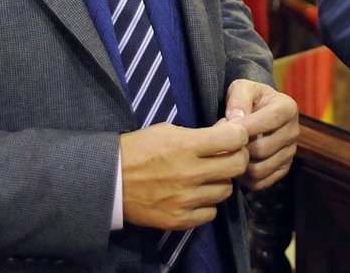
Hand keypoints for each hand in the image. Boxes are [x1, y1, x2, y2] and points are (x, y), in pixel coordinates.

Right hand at [120, 121, 248, 230]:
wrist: (109, 181)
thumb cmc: (138, 149)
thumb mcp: (167, 131)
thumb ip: (199, 134)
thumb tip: (227, 135)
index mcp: (185, 145)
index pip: (235, 138)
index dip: (239, 135)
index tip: (234, 136)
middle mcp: (189, 173)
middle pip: (238, 166)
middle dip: (237, 158)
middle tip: (227, 156)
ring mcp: (185, 199)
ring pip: (226, 190)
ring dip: (220, 182)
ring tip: (206, 177)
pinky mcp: (179, 219)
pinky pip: (211, 213)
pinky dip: (207, 204)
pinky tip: (195, 195)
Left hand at [224, 79, 298, 190]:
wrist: (256, 110)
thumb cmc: (248, 98)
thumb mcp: (241, 88)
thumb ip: (238, 98)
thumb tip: (235, 119)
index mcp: (287, 108)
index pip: (269, 121)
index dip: (245, 126)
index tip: (224, 126)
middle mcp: (294, 131)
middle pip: (263, 149)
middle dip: (239, 147)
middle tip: (222, 142)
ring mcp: (289, 153)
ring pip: (260, 169)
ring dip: (240, 164)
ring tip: (228, 153)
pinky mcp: (282, 169)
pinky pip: (261, 182)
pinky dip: (244, 178)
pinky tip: (236, 164)